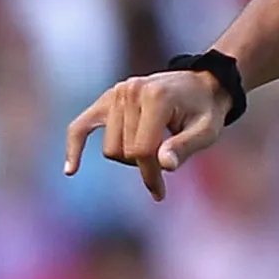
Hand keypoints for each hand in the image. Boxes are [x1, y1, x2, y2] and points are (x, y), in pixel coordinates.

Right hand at [63, 69, 229, 199]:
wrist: (202, 86)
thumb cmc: (206, 111)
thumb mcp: (207, 131)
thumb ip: (186, 147)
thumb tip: (164, 165)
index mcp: (156, 98)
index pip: (141, 150)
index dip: (151, 175)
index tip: (160, 193)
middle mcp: (131, 91)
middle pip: (123, 151)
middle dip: (143, 166)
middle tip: (165, 162)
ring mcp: (116, 93)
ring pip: (110, 148)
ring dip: (128, 158)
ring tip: (152, 150)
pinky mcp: (107, 99)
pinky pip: (80, 126)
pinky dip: (75, 146)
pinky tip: (71, 170)